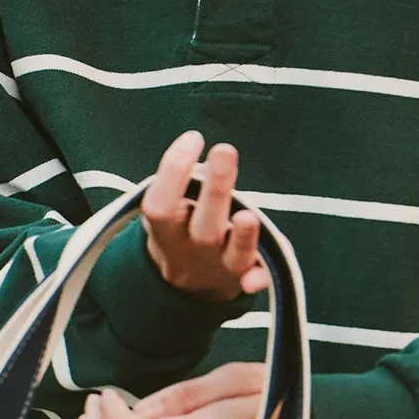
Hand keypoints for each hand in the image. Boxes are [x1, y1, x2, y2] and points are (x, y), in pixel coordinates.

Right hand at [139, 130, 266, 301]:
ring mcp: (219, 265)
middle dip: (215, 189)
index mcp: (166, 230)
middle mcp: (192, 250)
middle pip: (203, 226)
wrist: (187, 279)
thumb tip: (213, 165)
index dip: (174, 171)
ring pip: (233, 254)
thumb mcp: (171, 204)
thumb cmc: (182, 224)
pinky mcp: (245, 274)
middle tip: (225, 150)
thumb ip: (187, 182)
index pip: (162, 202)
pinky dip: (257, 279)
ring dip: (242, 237)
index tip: (194, 138)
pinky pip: (256, 278)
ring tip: (248, 215)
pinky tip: (254, 280)